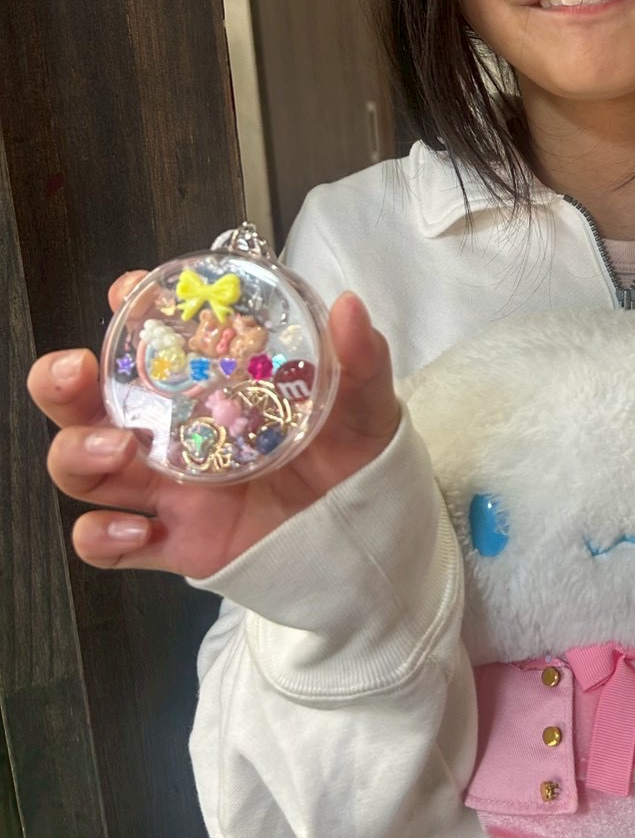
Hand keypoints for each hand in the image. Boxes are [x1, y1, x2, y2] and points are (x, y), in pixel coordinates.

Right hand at [28, 273, 401, 578]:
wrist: (369, 540)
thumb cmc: (354, 458)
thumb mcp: (364, 405)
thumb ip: (360, 360)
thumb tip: (348, 307)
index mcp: (211, 385)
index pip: (153, 338)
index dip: (130, 310)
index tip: (131, 292)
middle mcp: (175, 431)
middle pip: (90, 401)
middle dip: (63, 381)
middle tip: (78, 369)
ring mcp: (169, 488)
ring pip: (85, 467)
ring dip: (78, 452)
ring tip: (116, 448)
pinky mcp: (175, 541)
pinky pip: (109, 544)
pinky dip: (103, 537)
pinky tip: (135, 530)